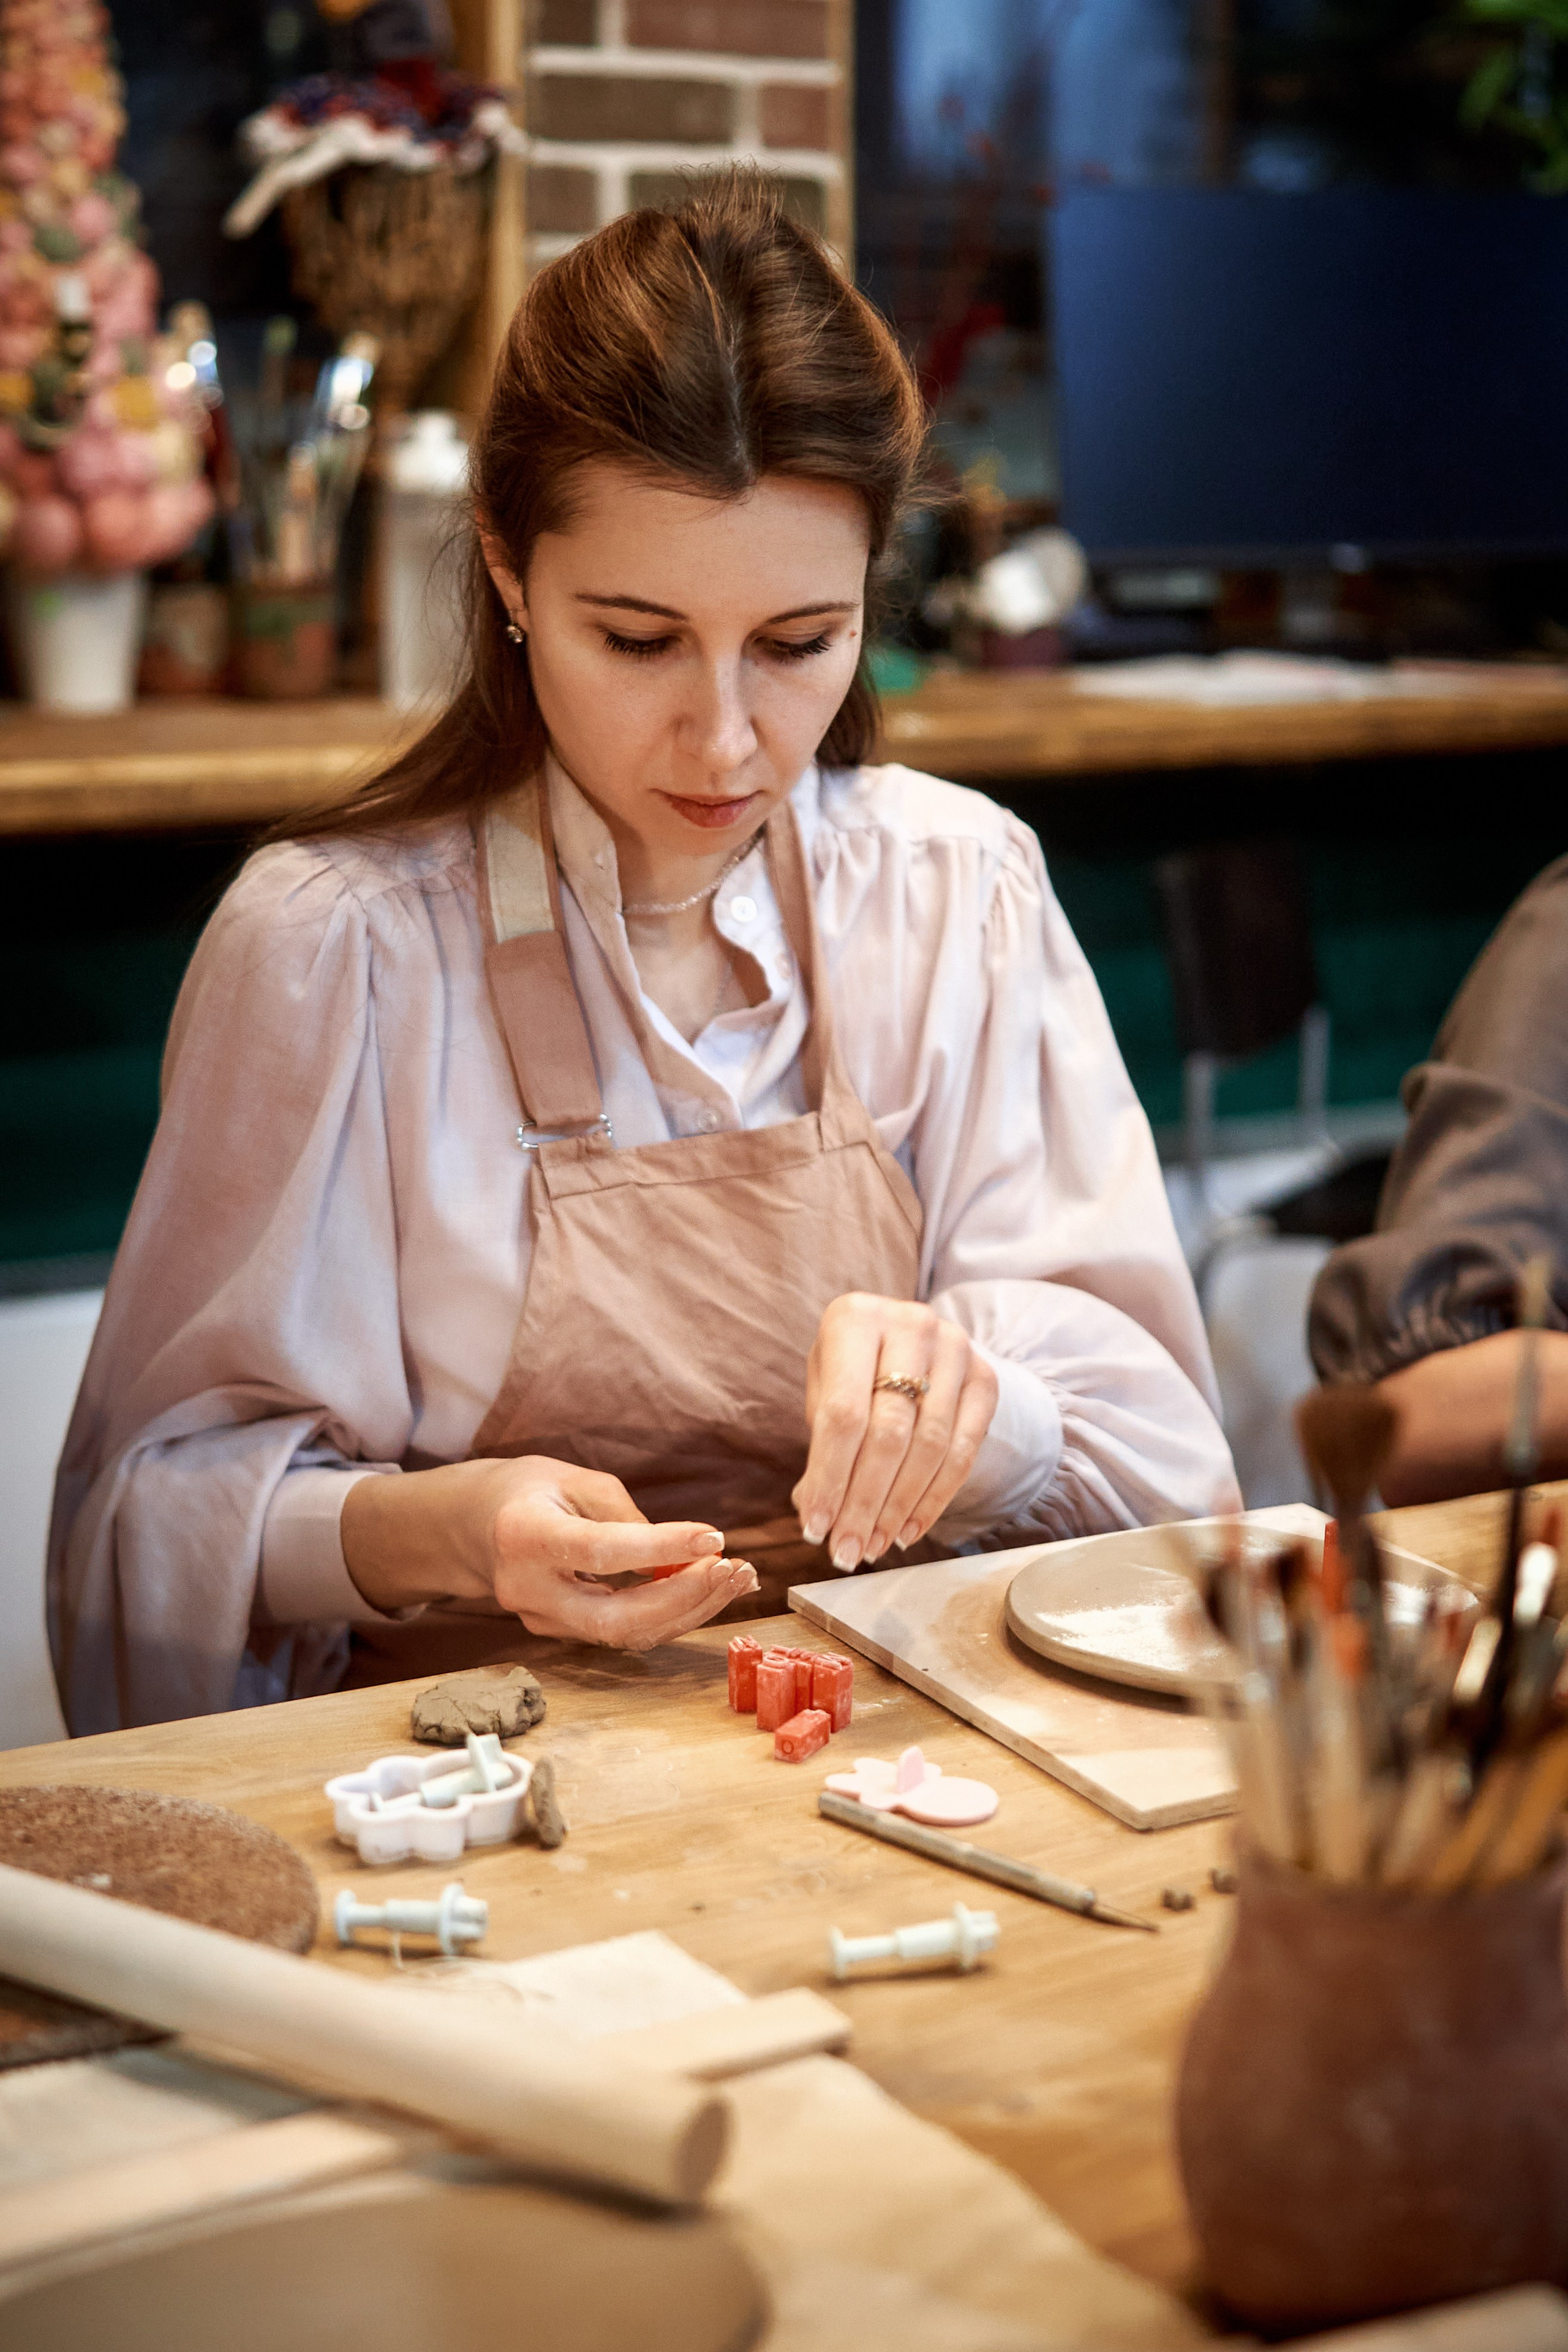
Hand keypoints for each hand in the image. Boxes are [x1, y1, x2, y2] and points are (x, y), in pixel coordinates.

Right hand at [342, 1454, 758, 1649]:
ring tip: (737, 1577)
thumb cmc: (527, 1491)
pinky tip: (708, 1589)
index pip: (600, 1551)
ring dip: (689, 1610)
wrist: (472, 1527)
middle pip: (617, 1617)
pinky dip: (670, 1614)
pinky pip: (622, 1632)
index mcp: (525, 1536)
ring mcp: (541, 1619)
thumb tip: (683, 1554)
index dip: (660, 1549)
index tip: (713, 1537)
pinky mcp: (559, 1632)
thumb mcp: (573, 1478)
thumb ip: (624, 1514)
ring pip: (625, 1635)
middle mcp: (528, 1589)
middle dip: (686, 1598)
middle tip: (736, 1568)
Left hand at [790, 1294, 998, 1571]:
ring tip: (874, 1545)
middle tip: (847, 1551)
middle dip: (864, 1503)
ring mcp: (956, 1348)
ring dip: (898, 1508)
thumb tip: (813, 1510)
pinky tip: (908, 1528)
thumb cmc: (853, 1368)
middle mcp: (912, 1324)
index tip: (814, 1529)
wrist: (908, 1336)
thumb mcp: (825, 1387)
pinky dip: (934, 1499)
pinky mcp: (986, 1377)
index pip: (843, 1413)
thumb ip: (820, 1444)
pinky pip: (964, 1451)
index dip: (828, 1478)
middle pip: (889, 1434)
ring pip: (929, 1447)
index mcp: (855, 1318)